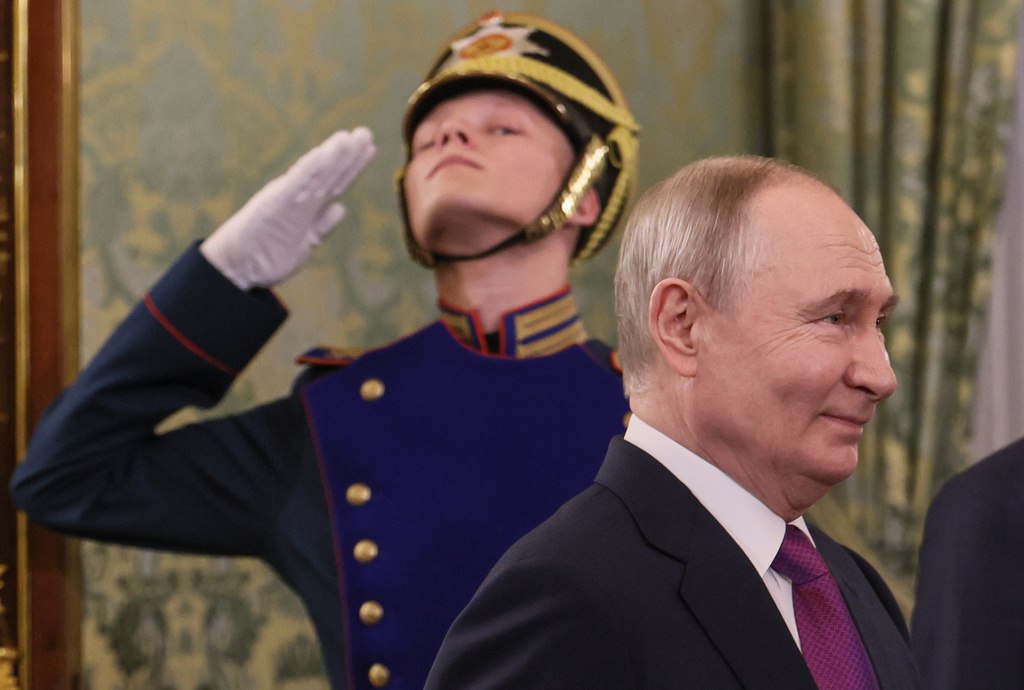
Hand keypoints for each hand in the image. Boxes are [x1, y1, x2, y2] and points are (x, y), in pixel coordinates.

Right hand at [201, 127, 375, 289]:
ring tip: (348, 137)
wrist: (236, 267)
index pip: (335, 183)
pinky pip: (295, 184)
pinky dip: (310, 168)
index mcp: (308, 206)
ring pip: (315, 175)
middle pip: (330, 175)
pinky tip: (323, 153)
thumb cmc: (269, 254)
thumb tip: (340, 208)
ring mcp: (288, 200)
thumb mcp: (305, 242)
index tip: (370, 148)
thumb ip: (322, 225)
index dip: (353, 166)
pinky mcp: (274, 204)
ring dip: (332, 156)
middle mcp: (300, 198)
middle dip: (349, 155)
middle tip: (366, 133)